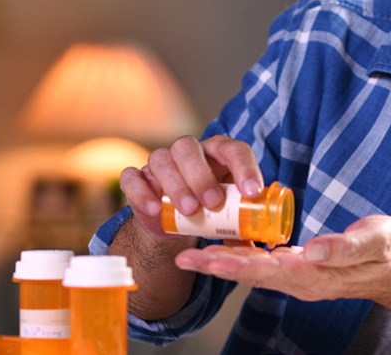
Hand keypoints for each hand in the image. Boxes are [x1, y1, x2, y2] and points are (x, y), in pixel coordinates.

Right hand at [119, 135, 264, 237]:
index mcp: (217, 154)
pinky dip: (142, 191)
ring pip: (161, 158)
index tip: (252, 192)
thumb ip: (242, 228)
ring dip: (176, 184)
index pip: (232, 149)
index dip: (244, 167)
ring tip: (190, 211)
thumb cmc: (210, 211)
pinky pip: (133, 177)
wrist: (175, 222)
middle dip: (201, 175)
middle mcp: (188, 152)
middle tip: (213, 203)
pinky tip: (156, 209)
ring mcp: (160, 163)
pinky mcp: (139, 179)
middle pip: (189, 147)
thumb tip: (257, 242)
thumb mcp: (229, 217)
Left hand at [173, 215, 390, 303]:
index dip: (234, 265)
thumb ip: (344, 247)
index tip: (207, 259)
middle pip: (250, 274)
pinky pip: (264, 265)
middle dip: (216, 267)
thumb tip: (311, 250)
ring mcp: (299, 277)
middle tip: (183, 260)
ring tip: (191, 257)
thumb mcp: (375, 242)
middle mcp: (301, 280)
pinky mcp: (300, 268)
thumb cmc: (389, 251)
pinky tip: (222, 247)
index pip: (267, 271)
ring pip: (253, 271)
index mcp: (315, 275)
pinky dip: (240, 257)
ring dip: (222, 264)